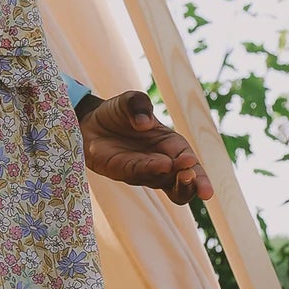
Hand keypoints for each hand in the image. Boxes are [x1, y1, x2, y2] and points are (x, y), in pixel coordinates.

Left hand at [80, 91, 213, 206]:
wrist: (91, 122)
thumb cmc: (118, 113)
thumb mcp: (131, 101)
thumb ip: (140, 106)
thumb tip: (145, 123)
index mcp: (172, 146)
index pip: (191, 164)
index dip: (198, 171)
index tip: (196, 166)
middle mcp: (164, 164)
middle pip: (184, 184)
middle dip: (192, 184)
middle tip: (191, 175)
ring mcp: (146, 172)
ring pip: (166, 187)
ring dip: (175, 183)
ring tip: (183, 174)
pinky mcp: (125, 173)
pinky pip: (140, 174)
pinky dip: (151, 170)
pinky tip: (161, 165)